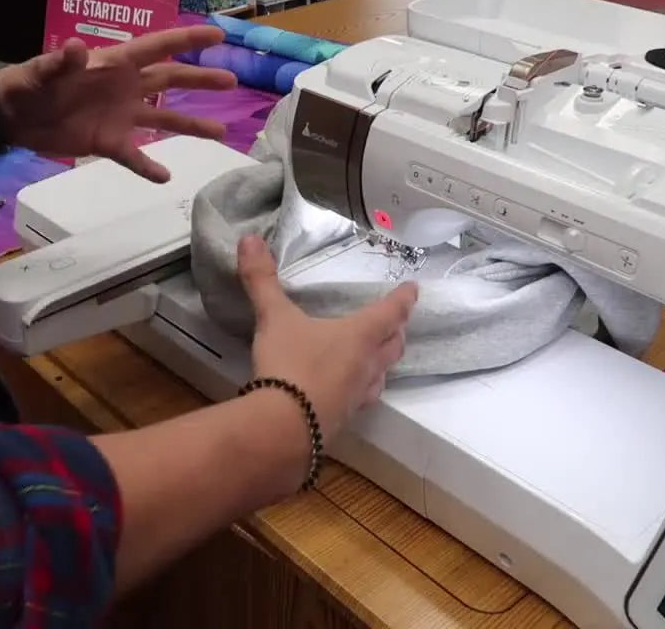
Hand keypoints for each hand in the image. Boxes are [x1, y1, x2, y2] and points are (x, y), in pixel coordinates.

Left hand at [0, 26, 237, 182]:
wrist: (12, 117)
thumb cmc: (28, 84)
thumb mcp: (42, 71)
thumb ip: (60, 62)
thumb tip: (74, 48)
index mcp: (116, 64)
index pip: (158, 46)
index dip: (188, 38)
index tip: (218, 34)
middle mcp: (126, 88)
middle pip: (172, 80)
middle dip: (202, 78)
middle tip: (232, 80)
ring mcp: (120, 116)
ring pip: (164, 118)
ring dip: (191, 125)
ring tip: (220, 133)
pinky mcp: (108, 142)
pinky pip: (134, 156)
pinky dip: (149, 166)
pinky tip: (166, 177)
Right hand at [236, 235, 417, 440]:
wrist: (283, 426)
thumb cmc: (288, 363)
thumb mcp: (274, 317)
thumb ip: (262, 280)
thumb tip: (250, 238)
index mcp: (359, 335)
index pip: (391, 312)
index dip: (403, 299)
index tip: (414, 289)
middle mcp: (367, 365)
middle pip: (393, 346)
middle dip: (397, 332)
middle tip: (397, 323)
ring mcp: (357, 396)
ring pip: (382, 376)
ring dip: (383, 363)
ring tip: (377, 358)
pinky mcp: (343, 420)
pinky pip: (361, 400)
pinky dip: (360, 390)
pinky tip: (347, 392)